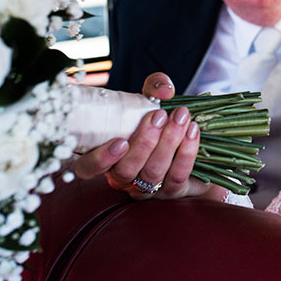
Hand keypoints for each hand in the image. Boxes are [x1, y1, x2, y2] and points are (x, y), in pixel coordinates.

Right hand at [73, 73, 225, 200]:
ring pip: (153, 172)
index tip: (121, 140)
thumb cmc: (159, 119)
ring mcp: (147, 189)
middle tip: (159, 115)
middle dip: (145, 141)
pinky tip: (192, 130)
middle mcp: (122, 178)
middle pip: (126, 169)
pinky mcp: (173, 192)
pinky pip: (178, 175)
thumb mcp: (151, 100)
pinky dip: (187, 152)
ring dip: (169, 142)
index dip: (101, 159)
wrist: (187, 140)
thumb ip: (153, 88)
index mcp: (105, 157)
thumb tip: (164, 90)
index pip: (88, 169)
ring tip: (181, 117)